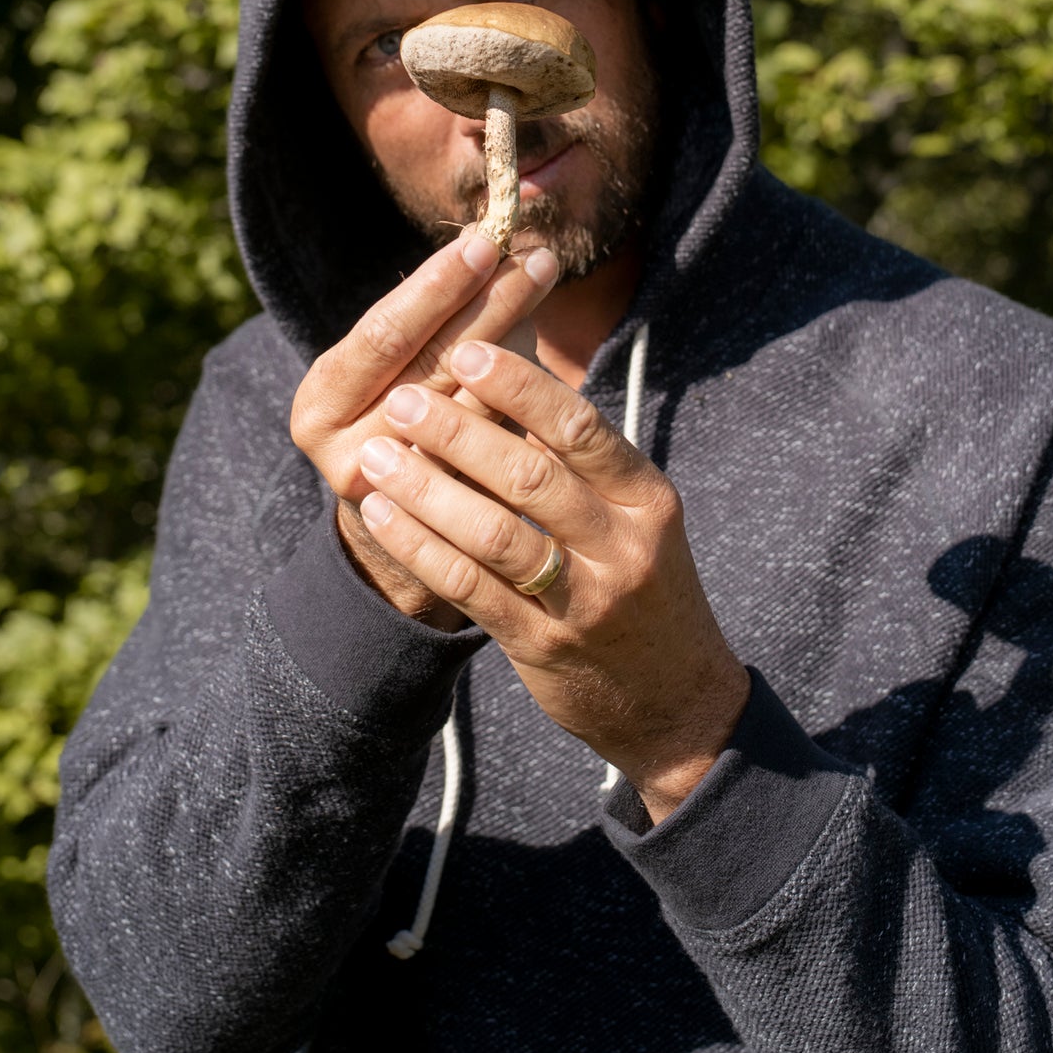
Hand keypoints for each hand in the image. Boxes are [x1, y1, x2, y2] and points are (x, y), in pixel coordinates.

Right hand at [290, 230, 558, 625]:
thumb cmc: (415, 410)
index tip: (484, 244)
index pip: (383, 335)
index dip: (435, 289)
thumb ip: (447, 312)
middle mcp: (346, 451)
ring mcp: (399, 498)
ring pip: (472, 413)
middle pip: (432, 367)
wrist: (410, 521)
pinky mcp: (444, 529)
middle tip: (537, 259)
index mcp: (322, 400)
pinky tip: (559, 364)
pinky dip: (527, 406)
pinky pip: (498, 458)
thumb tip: (502, 244)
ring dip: (517, 345)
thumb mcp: (410, 360)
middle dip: (489, 305)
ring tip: (545, 287)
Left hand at [354, 337, 749, 820]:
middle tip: (403, 397)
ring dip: (427, 489)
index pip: (580, 428)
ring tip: (377, 453)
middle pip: (531, 477)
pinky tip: (379, 515)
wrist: (676, 703)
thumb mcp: (637, 516)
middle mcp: (622, 547)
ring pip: (495, 535)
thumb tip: (514, 376)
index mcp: (647, 498)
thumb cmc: (641, 584)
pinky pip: (471, 589)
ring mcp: (584, 602)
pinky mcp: (543, 647)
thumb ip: (581, 460)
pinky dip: (420, 547)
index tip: (466, 350)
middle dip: (459, 431)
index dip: (520, 386)